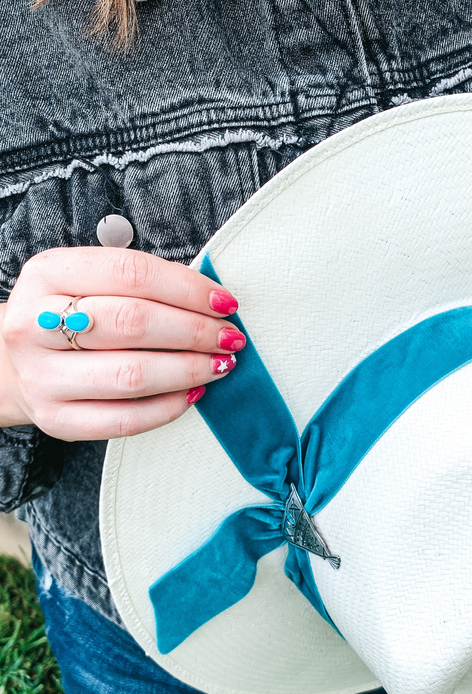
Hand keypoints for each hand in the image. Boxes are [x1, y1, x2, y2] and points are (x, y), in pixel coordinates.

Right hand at [0, 247, 244, 440]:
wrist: (17, 362)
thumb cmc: (72, 315)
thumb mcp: (92, 281)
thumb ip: (144, 284)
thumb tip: (213, 303)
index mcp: (49, 274)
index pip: (131, 273)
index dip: (188, 288)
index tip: (225, 303)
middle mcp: (36, 325)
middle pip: (133, 324)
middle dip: (195, 332)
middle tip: (229, 338)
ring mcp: (42, 376)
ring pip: (132, 375)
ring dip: (190, 370)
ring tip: (220, 364)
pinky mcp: (57, 419)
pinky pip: (125, 420)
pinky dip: (169, 407)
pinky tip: (193, 393)